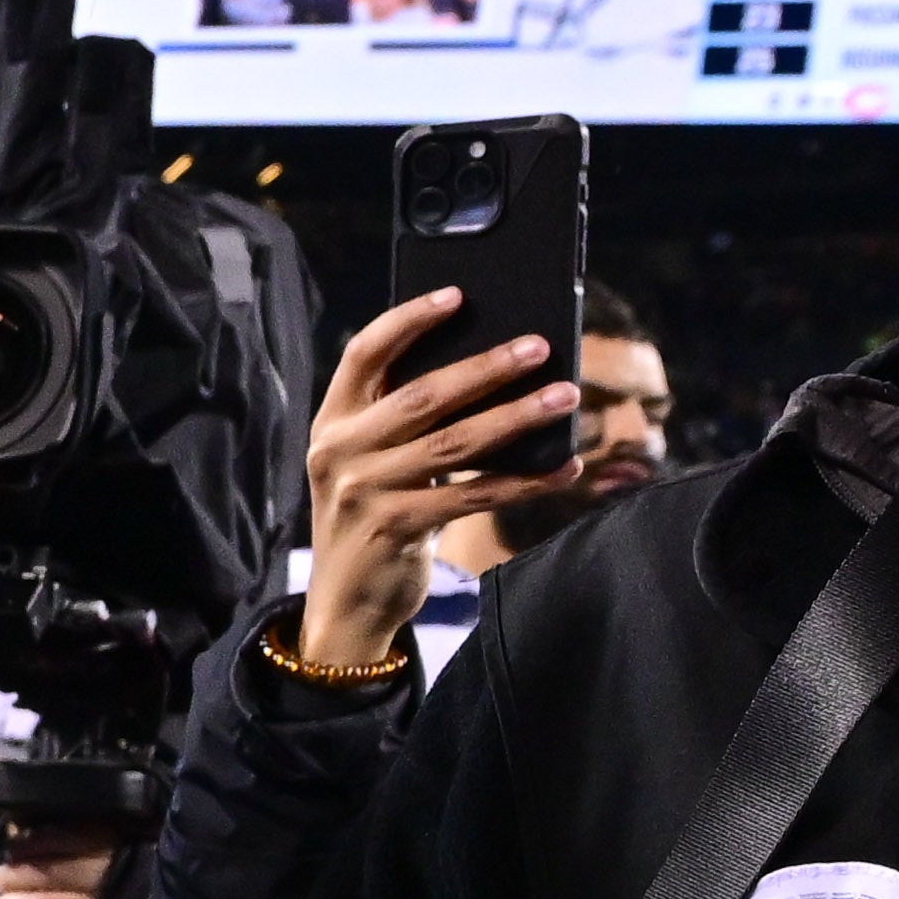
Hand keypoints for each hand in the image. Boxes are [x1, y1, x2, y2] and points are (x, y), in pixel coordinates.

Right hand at [295, 294, 581, 671]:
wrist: (344, 603)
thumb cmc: (372, 516)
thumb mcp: (369, 462)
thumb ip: (403, 422)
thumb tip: (491, 373)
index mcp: (332, 422)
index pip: (364, 354)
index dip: (409, 320)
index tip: (458, 295)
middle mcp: (340, 451)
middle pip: (422, 396)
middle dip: (487, 368)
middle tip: (540, 347)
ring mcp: (364, 491)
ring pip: (456, 444)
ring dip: (518, 417)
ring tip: (566, 397)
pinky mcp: (396, 528)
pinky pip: (474, 496)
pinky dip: (525, 482)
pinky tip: (564, 468)